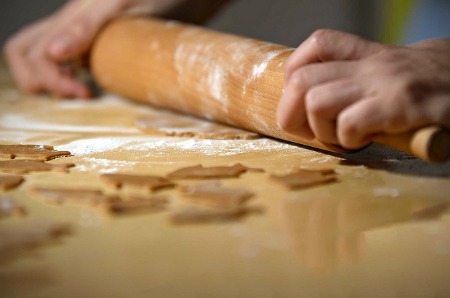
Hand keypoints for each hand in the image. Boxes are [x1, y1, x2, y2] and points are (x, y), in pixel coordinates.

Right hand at [3, 0, 183, 97]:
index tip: (85, 93)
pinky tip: (91, 85)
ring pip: (39, 59)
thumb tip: (53, 54)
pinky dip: (67, 78)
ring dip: (51, 81)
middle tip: (81, 94)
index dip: (51, 80)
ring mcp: (80, 36)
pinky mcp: (96, 43)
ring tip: (83, 91)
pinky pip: (66, 62)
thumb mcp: (119, 5)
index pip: (32, 55)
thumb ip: (85, 25)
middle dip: (41, 82)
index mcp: (70, 20)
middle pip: (24, 56)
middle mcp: (68, 28)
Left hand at [277, 29, 449, 148]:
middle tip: (311, 131)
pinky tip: (364, 141)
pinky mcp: (400, 106)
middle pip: (302, 81)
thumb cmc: (427, 84)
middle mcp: (371, 65)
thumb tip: (311, 98)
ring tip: (342, 137)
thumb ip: (354, 75)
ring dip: (321, 130)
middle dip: (292, 114)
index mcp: (367, 53)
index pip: (317, 45)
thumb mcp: (389, 69)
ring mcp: (384, 84)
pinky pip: (350, 124)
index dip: (294, 75)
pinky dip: (347, 141)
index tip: (301, 102)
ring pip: (317, 102)